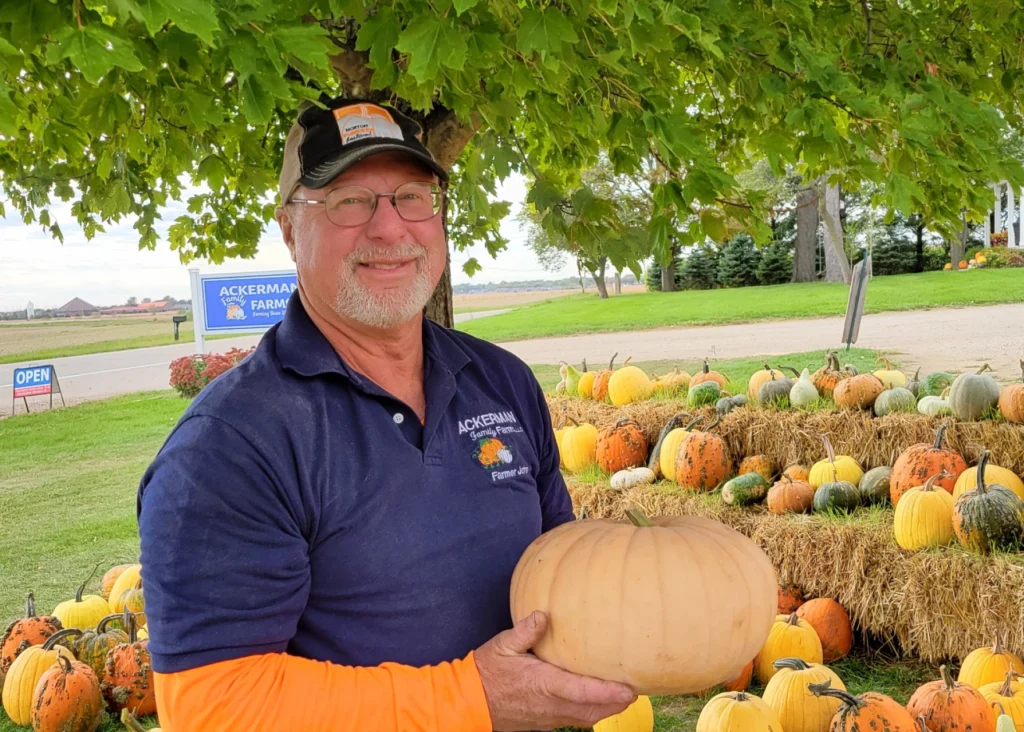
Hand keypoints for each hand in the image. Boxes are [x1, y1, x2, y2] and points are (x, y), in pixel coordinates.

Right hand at [474, 610, 637, 730]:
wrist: (469, 702)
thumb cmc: (486, 672)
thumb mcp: (502, 645)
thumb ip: (525, 631)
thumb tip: (542, 615)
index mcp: (543, 684)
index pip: (582, 692)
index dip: (608, 692)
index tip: (629, 688)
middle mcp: (550, 705)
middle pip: (593, 710)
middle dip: (618, 702)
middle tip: (638, 686)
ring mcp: (549, 716)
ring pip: (587, 718)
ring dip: (608, 708)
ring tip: (624, 692)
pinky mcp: (545, 721)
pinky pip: (576, 720)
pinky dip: (593, 711)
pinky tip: (599, 699)